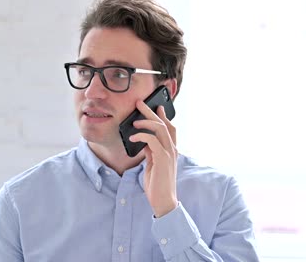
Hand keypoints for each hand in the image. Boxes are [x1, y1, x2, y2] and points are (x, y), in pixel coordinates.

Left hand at [129, 100, 177, 217]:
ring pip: (160, 128)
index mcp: (171, 150)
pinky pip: (152, 140)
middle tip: (140, 103)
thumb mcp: (152, 164)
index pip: (170, 128)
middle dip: (151, 112)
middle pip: (164, 124)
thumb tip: (144, 142)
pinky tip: (133, 137)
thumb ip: (151, 152)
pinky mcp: (163, 158)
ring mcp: (169, 153)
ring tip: (134, 121)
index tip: (156, 107)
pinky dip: (142, 136)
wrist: (163, 201)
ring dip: (146, 121)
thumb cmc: (157, 184)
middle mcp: (172, 149)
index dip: (163, 116)